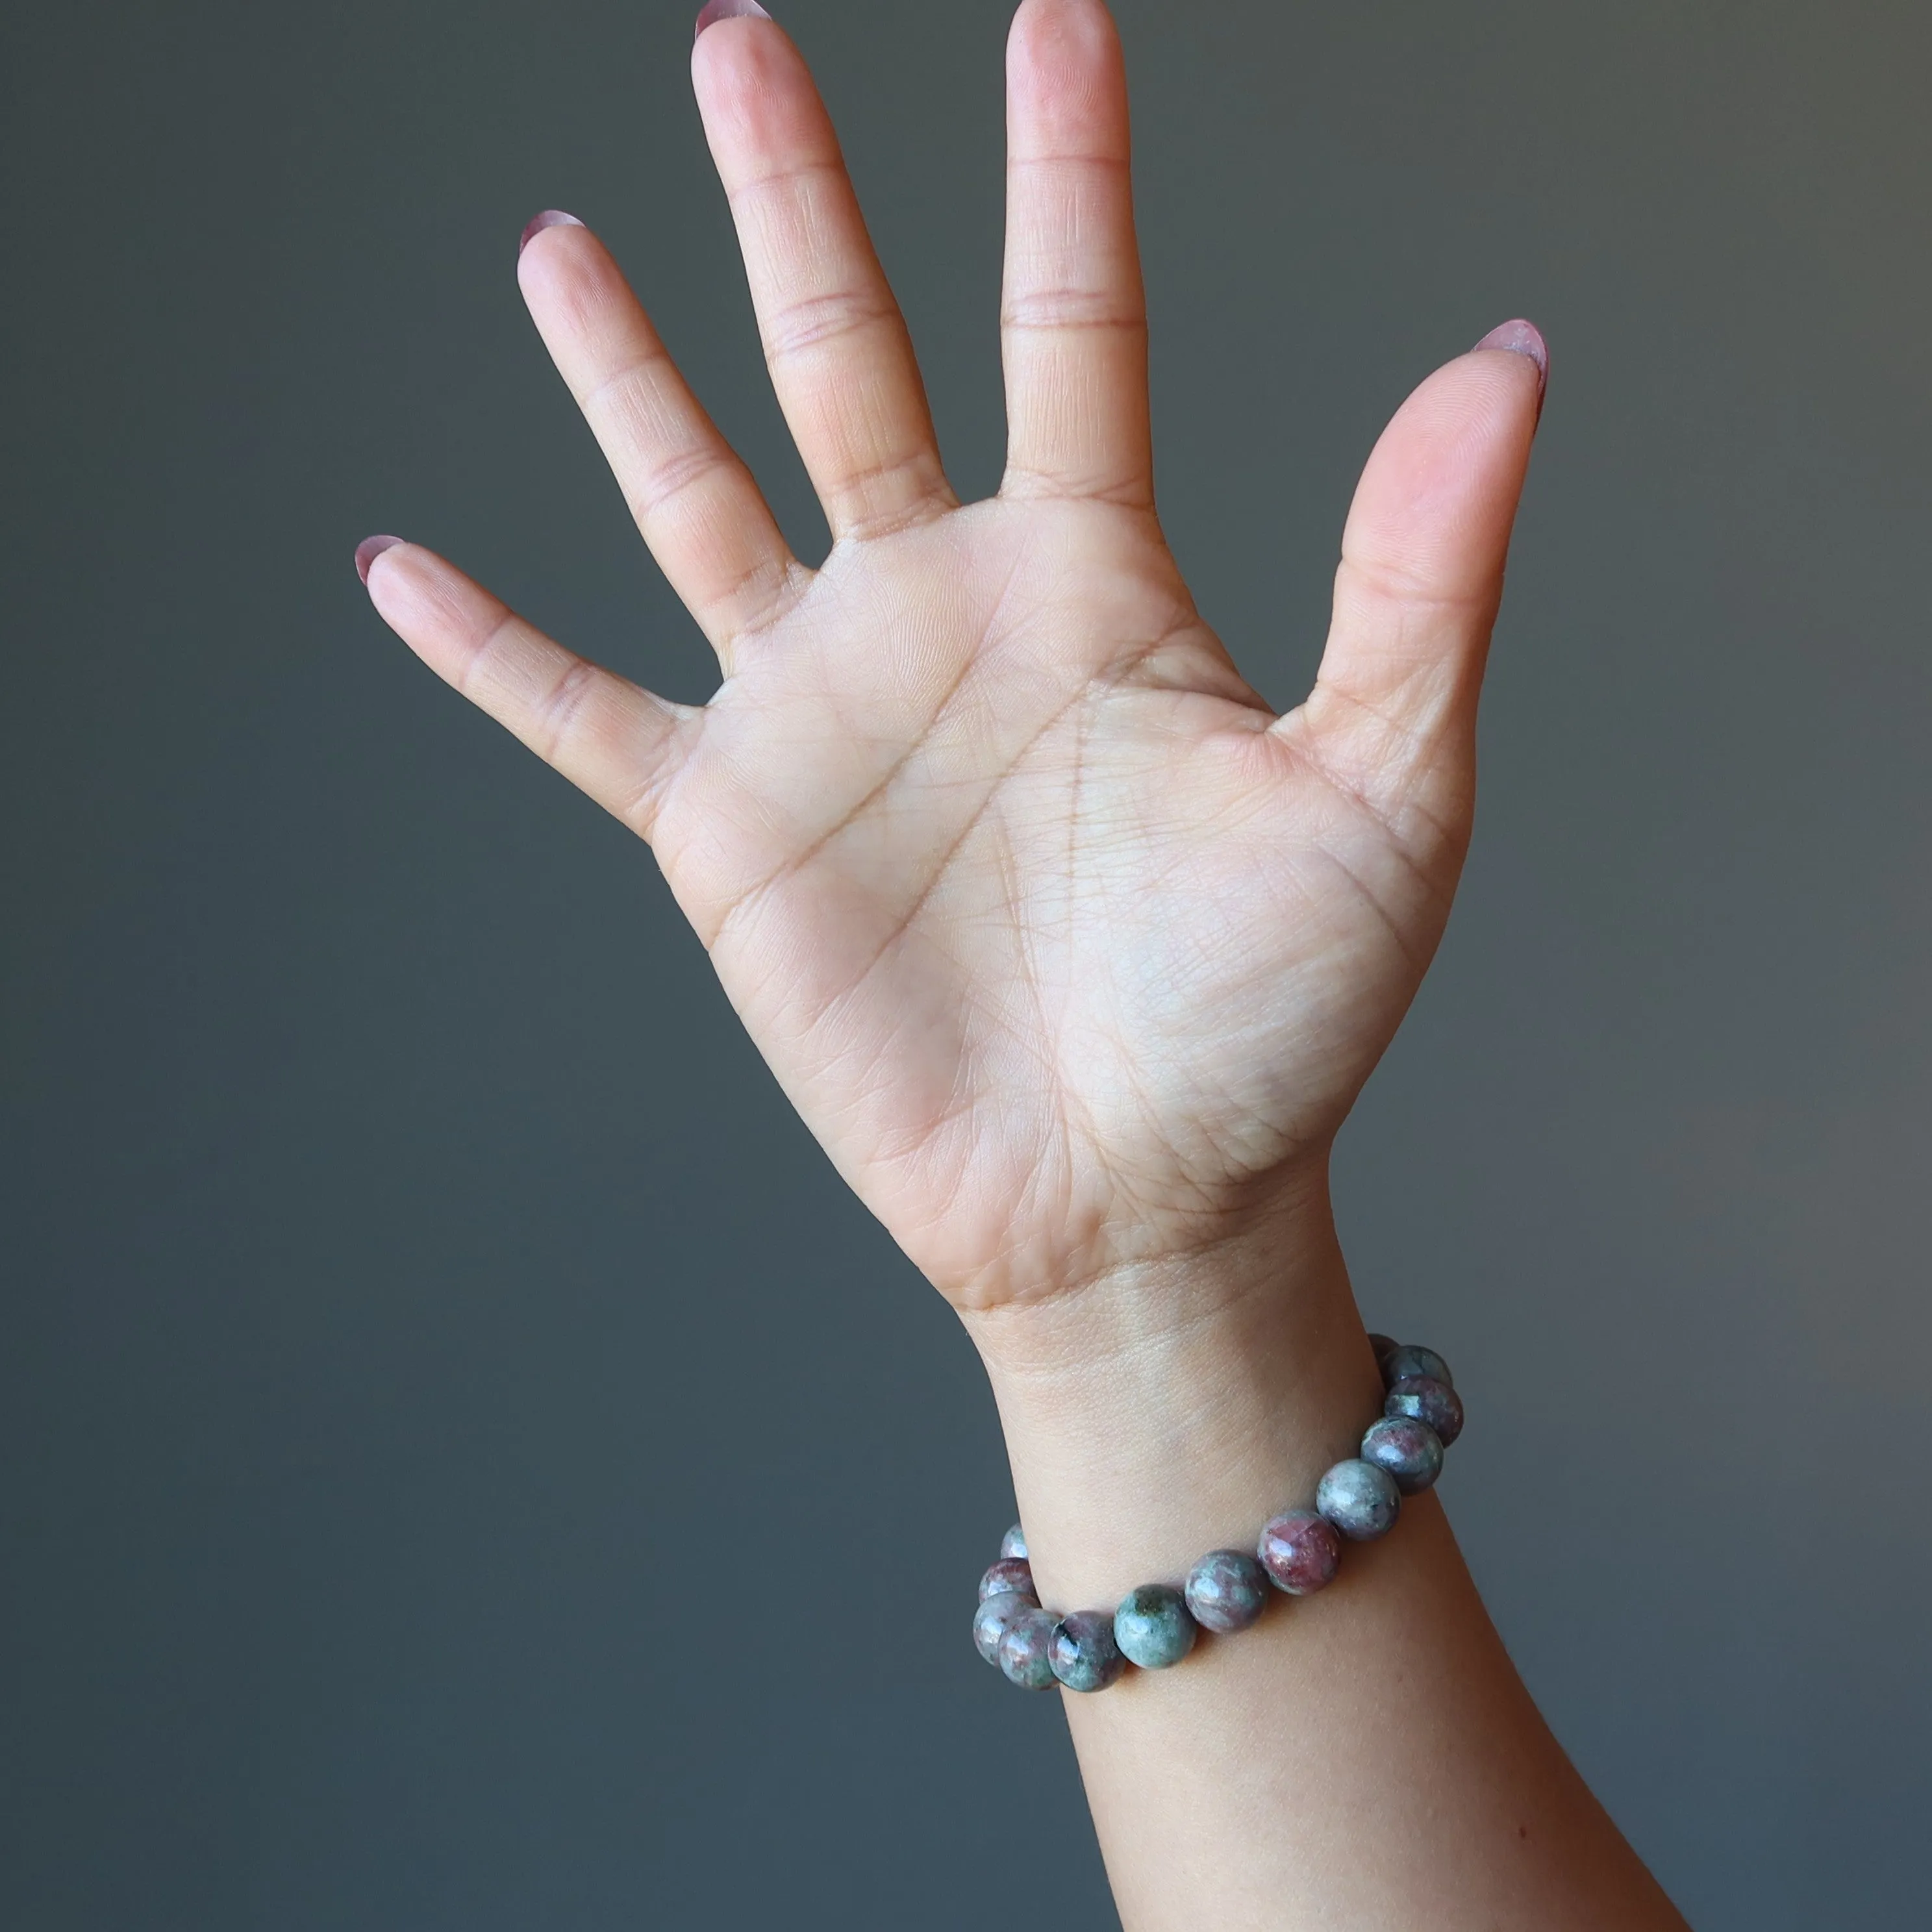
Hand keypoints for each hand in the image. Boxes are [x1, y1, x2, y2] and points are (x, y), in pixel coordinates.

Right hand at [358, 0, 1544, 1315]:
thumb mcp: (1380, 794)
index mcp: (1096, 583)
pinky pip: (582, 714)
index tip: (1056, 8)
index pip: (1071, 323)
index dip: (1064, 164)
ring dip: (627, 374)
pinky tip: (398, 567)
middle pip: (849, 360)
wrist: (1136, 1201)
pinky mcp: (726, 834)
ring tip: (562, 241)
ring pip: (697, 498)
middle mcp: (940, 615)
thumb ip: (1417, 580)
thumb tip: (1507, 355)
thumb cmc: (1271, 1022)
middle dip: (797, 202)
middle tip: (737, 40)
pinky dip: (491, 652)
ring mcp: (821, 718)